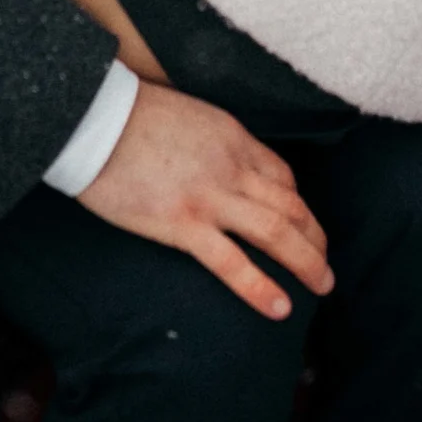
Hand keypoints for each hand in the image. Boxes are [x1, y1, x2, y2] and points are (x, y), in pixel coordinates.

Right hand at [79, 79, 333, 318]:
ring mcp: (210, 197)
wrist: (96, 118)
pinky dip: (260, 287)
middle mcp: (232, 166)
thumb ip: (209, 141)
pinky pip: (232, 262)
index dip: (299, 205)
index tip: (302, 225)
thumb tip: (213, 160)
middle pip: (290, 206)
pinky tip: (280, 308)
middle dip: (315, 237)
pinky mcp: (183, 223)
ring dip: (306, 261)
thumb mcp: (188, 115)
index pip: (281, 176)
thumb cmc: (129, 113)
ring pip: (276, 232)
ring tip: (322, 286)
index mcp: (233, 137)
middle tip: (325, 264)